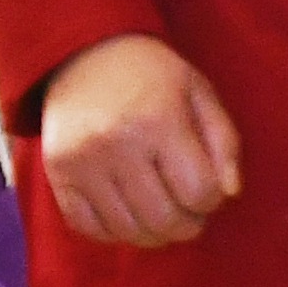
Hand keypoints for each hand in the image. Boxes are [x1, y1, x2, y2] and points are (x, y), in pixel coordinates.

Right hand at [38, 33, 243, 248]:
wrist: (83, 53)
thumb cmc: (152, 75)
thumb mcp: (199, 92)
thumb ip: (224, 142)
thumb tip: (230, 193)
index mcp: (159, 121)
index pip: (200, 193)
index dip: (212, 200)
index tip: (207, 189)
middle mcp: (117, 144)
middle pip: (165, 220)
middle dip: (187, 225)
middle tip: (188, 211)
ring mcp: (82, 162)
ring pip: (129, 231)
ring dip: (154, 234)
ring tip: (161, 212)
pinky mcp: (57, 174)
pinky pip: (89, 228)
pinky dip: (115, 232)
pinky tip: (128, 213)